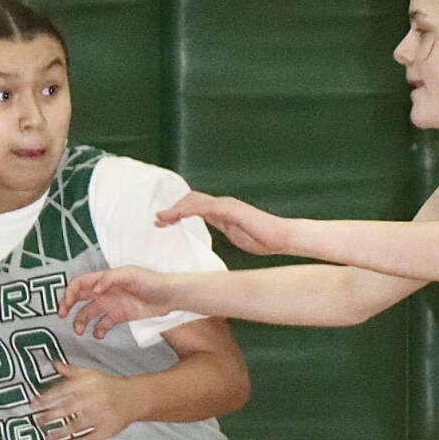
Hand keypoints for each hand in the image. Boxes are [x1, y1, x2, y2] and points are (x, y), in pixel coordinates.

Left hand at [28, 361, 140, 439]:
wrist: (134, 397)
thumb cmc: (109, 386)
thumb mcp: (91, 374)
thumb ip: (71, 372)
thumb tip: (54, 365)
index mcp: (88, 384)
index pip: (63, 390)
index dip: (47, 398)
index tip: (35, 404)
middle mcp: (94, 399)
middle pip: (68, 409)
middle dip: (50, 416)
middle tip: (37, 421)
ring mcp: (101, 415)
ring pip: (77, 426)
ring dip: (60, 433)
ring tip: (47, 437)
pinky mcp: (108, 429)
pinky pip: (90, 438)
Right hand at [59, 266, 178, 339]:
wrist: (169, 296)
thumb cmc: (151, 281)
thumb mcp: (131, 275)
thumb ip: (110, 280)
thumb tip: (93, 290)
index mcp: (104, 279)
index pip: (80, 284)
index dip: (69, 293)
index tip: (66, 305)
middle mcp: (104, 292)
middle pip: (79, 298)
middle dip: (67, 306)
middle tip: (61, 317)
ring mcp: (111, 305)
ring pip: (88, 313)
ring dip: (80, 322)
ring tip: (79, 331)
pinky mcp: (119, 316)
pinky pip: (102, 325)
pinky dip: (97, 331)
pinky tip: (99, 335)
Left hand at [157, 190, 289, 255]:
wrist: (281, 237)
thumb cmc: (261, 239)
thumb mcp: (235, 236)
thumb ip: (222, 231)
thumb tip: (210, 238)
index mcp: (221, 212)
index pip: (194, 207)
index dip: (177, 213)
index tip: (163, 222)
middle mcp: (222, 205)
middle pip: (190, 200)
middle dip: (172, 209)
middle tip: (157, 220)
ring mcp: (226, 205)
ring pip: (194, 201)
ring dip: (176, 209)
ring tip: (162, 219)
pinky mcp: (230, 209)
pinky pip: (205, 207)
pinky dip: (189, 210)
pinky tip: (177, 216)